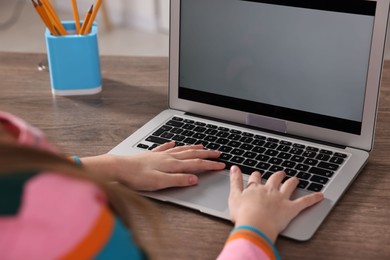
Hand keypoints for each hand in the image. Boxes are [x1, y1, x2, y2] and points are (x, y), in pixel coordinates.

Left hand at [81, 142, 224, 190]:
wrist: (119, 168)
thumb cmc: (137, 177)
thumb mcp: (160, 182)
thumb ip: (178, 179)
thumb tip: (195, 179)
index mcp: (173, 164)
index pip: (196, 164)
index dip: (210, 165)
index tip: (221, 165)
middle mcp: (169, 157)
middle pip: (192, 154)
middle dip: (207, 154)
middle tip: (218, 153)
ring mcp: (160, 154)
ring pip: (181, 149)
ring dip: (193, 148)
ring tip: (202, 146)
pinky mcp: (152, 154)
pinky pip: (165, 147)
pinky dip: (172, 145)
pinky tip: (174, 142)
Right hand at [228, 165, 323, 241]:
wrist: (255, 225)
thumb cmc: (243, 214)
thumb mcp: (234, 196)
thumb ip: (235, 181)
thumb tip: (234, 168)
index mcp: (255, 188)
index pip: (256, 178)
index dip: (257, 176)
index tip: (257, 174)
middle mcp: (269, 190)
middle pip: (274, 179)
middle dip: (278, 175)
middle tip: (280, 173)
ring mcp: (281, 198)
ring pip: (289, 186)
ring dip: (293, 181)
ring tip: (296, 179)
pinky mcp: (291, 208)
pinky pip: (305, 202)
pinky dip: (313, 198)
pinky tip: (320, 195)